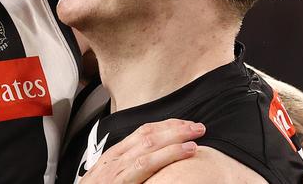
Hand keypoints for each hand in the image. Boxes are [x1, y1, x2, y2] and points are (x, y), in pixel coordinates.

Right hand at [79, 119, 204, 183]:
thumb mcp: (106, 180)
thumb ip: (123, 171)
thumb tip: (143, 169)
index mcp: (112, 156)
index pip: (141, 132)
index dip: (164, 126)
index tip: (182, 125)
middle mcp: (115, 158)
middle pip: (148, 133)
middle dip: (174, 127)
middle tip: (196, 126)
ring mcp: (117, 168)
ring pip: (150, 143)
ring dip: (177, 136)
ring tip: (196, 135)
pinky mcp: (122, 180)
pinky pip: (148, 163)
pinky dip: (169, 154)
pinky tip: (186, 150)